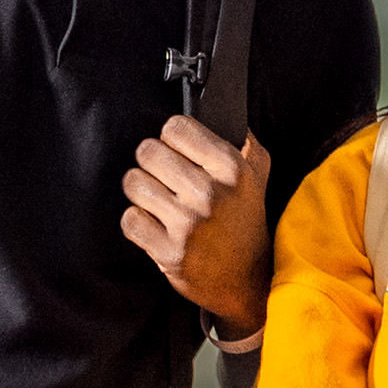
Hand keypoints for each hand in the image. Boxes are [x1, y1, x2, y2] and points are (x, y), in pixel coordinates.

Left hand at [119, 117, 275, 342]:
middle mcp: (210, 194)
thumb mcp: (257, 173)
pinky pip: (129, 219)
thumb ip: (241, 138)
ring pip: (133, 182)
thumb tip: (218, 107)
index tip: (176, 152)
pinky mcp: (169, 253)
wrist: (248, 280)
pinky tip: (155, 226)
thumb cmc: (246, 221)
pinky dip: (137, 222)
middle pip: (148, 151)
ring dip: (142, 192)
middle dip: (152, 163)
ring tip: (158, 201)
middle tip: (164, 179)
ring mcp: (188, 225)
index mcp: (232, 168)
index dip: (171, 138)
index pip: (175, 127)